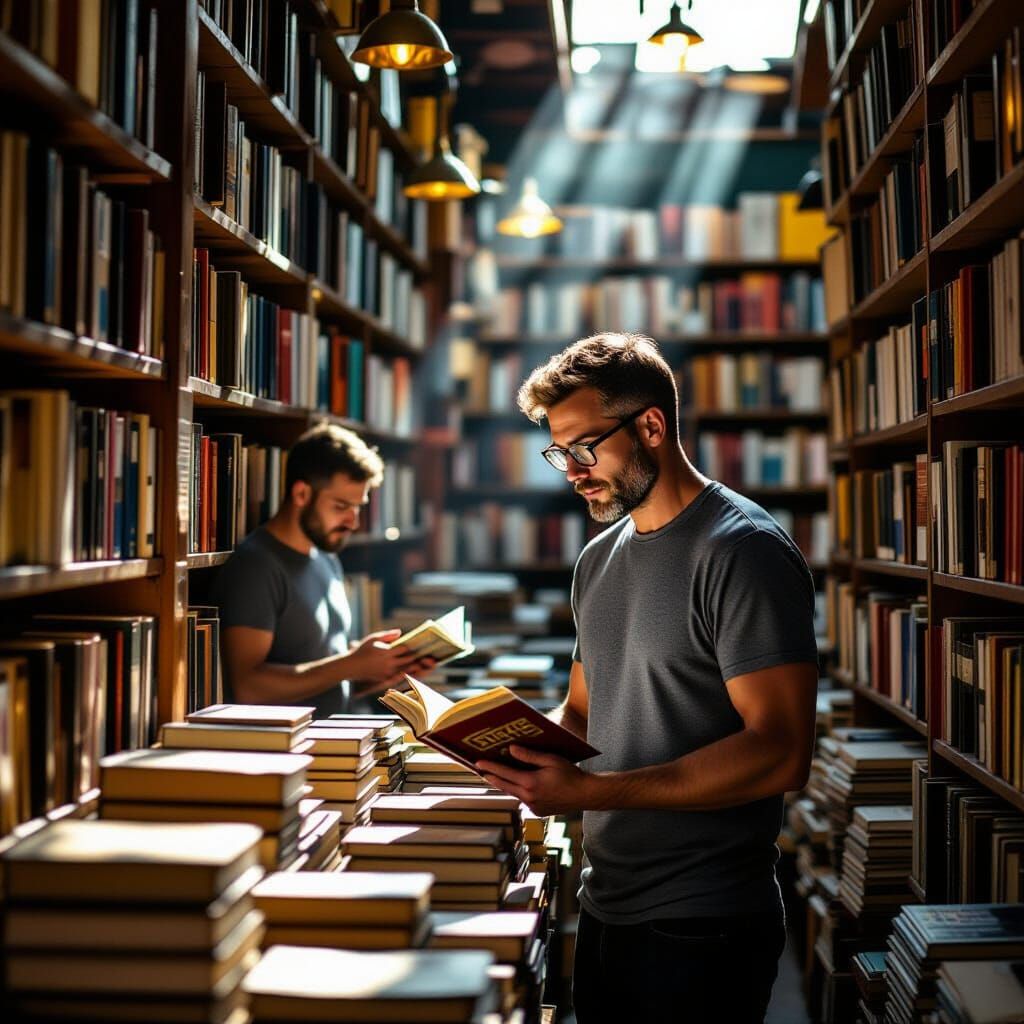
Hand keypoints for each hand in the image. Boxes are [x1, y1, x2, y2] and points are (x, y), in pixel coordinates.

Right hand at [345, 630, 435, 685]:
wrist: (351, 667)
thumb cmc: (362, 650)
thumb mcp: (373, 638)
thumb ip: (387, 635)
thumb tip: (400, 632)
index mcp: (386, 653)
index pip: (404, 649)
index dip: (412, 647)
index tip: (421, 644)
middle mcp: (388, 664)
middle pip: (408, 660)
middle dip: (418, 658)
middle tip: (430, 655)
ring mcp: (387, 673)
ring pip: (406, 670)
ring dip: (417, 667)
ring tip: (427, 664)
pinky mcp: (385, 679)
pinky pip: (400, 676)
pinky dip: (409, 674)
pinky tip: (416, 672)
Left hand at [476, 744, 596, 816]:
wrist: (585, 795)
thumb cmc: (570, 775)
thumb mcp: (550, 760)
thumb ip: (529, 756)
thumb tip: (511, 749)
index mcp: (531, 783)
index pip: (504, 773)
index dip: (490, 766)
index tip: (478, 762)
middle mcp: (529, 797)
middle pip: (504, 785)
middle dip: (491, 777)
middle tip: (480, 769)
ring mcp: (533, 807)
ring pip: (513, 793)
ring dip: (504, 784)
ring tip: (495, 775)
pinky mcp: (538, 812)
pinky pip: (523, 799)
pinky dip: (518, 791)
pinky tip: (518, 784)